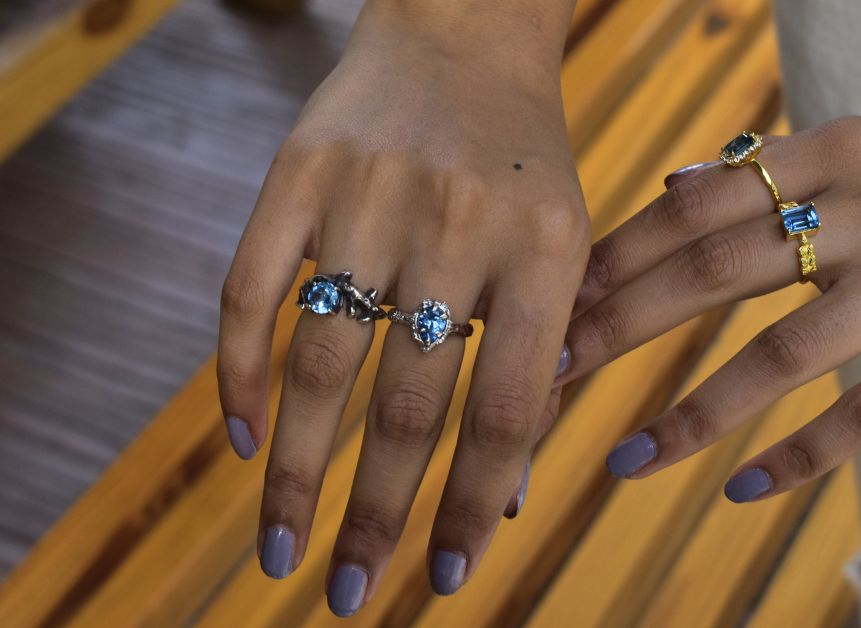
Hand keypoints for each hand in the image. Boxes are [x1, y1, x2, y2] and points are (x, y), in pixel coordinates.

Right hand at [216, 1, 586, 612]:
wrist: (465, 35)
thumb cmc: (524, 163)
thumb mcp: (564, 244)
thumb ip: (543, 352)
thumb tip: (511, 490)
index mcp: (543, 251)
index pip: (508, 408)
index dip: (479, 502)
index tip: (452, 576)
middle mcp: (456, 226)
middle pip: (408, 403)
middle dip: (378, 512)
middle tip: (352, 594)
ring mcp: (368, 196)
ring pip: (322, 362)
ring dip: (300, 472)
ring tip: (284, 549)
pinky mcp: (296, 171)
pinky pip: (250, 288)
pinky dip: (240, 371)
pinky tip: (248, 439)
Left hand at [559, 107, 860, 501]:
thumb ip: (773, 168)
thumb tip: (673, 187)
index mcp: (838, 152)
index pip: (702, 205)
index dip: (620, 257)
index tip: (558, 303)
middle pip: (720, 269)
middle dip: (623, 324)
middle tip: (552, 374)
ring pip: (787, 351)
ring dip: (697, 412)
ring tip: (627, 461)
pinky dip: (805, 452)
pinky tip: (744, 488)